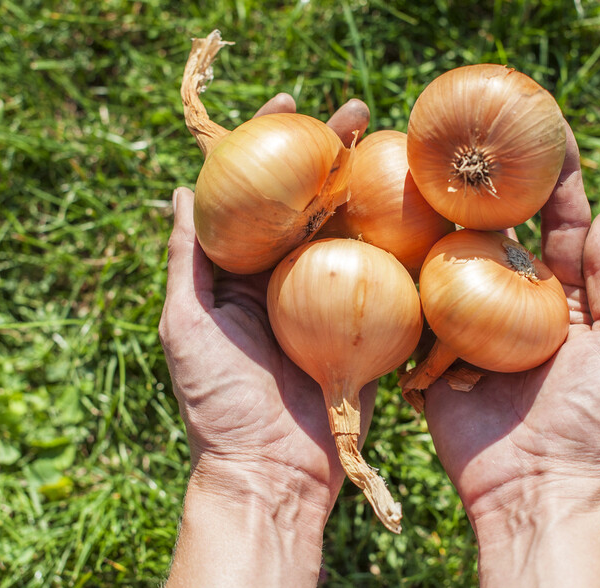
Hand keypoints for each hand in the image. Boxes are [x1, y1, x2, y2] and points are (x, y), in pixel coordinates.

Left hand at [159, 95, 371, 587]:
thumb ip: (187, 260)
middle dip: (332, 152)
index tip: (288, 103)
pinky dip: (402, 242)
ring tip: (392, 142)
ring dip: (372, 184)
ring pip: (354, 229)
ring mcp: (331, 298)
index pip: (257, 194)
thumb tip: (178, 190)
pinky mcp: (369, 324)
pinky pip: (387, 276)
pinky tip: (420, 206)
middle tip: (355, 110)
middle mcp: (288, 276)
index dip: (269, 144)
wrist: (273, 472)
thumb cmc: (220, 402)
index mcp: (243, 271)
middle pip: (312, 200)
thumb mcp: (186, 324)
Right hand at [424, 121, 599, 587]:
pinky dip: (403, 276)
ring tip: (419, 171)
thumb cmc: (587, 419)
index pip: (559, 220)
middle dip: (485, 186)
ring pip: (451, 261)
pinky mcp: (431, 351)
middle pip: (498, 230)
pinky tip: (385, 234)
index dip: (553, 175)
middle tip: (468, 137)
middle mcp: (514, 300)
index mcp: (563, 295)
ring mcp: (469, 324)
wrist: (531, 485)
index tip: (541, 125)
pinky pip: (416, 307)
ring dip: (437, 221)